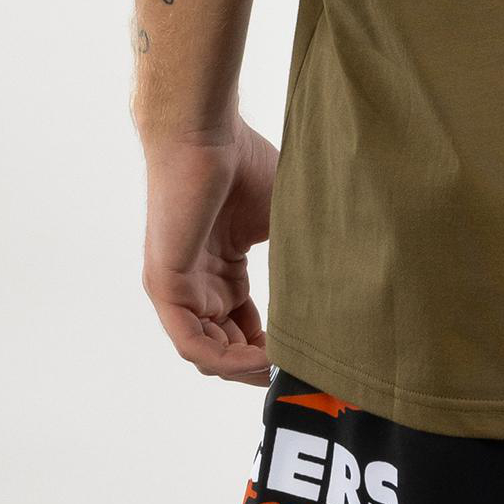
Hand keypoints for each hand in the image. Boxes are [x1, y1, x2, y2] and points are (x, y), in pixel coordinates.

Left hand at [142, 116, 278, 383]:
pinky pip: (191, 341)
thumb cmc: (241, 160)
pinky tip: (256, 358)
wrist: (204, 131)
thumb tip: (338, 279)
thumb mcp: (277, 217)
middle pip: (223, 344)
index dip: (269, 344)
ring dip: (242, 368)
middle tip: (294, 372)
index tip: (301, 353)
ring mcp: (177, 286)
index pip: (240, 324)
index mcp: (219, 268)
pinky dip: (224, 358)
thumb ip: (295, 252)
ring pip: (206, 351)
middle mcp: (196, 283)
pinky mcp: (165, 284)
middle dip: (257, 364)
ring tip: (278, 369)